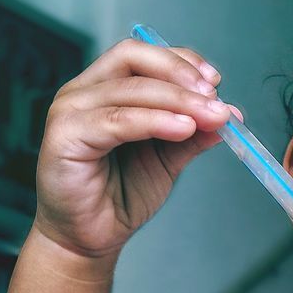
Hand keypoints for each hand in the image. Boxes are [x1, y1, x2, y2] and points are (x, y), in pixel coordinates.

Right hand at [34, 37, 241, 258]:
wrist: (90, 238)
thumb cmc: (119, 196)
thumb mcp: (167, 159)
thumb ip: (193, 133)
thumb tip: (228, 112)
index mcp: (105, 88)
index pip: (143, 54)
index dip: (182, 61)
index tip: (216, 81)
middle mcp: (84, 92)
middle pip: (133, 57)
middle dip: (180, 73)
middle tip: (214, 96)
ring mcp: (70, 110)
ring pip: (131, 88)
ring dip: (178, 100)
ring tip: (209, 116)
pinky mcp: (64, 136)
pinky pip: (117, 120)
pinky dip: (155, 121)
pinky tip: (183, 128)